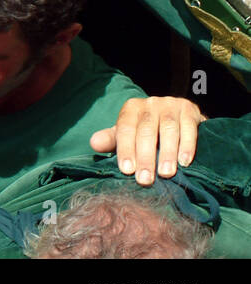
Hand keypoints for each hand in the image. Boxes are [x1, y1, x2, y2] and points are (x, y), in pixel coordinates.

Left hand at [90, 96, 205, 184]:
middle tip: (145, 179)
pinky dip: (187, 146)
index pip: (125, 129)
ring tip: (165, 174)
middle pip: (146, 131)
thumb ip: (112, 139)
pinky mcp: (190, 110)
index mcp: (131, 108)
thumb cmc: (148, 130)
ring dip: (167, 153)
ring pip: (168, 129)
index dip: (125, 149)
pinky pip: (189, 128)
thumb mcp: (129, 134)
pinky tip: (184, 162)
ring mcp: (171, 105)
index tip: (127, 170)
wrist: (179, 117)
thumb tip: (94, 144)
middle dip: (145, 157)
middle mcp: (150, 104)